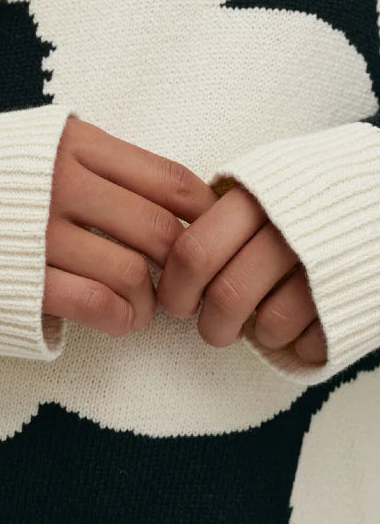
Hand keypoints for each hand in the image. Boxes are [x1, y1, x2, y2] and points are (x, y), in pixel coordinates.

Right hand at [43, 115, 219, 337]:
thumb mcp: (36, 144)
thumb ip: (96, 163)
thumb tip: (175, 202)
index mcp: (73, 142)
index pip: (170, 179)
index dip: (202, 216)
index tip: (205, 236)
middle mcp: (60, 183)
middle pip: (161, 231)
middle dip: (182, 265)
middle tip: (178, 280)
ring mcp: (38, 233)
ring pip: (133, 273)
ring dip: (151, 300)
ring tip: (143, 305)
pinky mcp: (19, 280)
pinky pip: (97, 305)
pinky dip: (122, 319)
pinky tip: (118, 319)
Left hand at [156, 181, 326, 364]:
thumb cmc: (314, 192)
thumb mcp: (267, 181)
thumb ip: (226, 209)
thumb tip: (170, 246)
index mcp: (257, 198)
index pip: (193, 251)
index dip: (176, 286)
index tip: (176, 301)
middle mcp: (289, 230)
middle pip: (226, 295)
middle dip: (211, 325)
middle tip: (213, 329)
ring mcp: (326, 266)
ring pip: (270, 324)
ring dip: (259, 334)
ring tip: (264, 323)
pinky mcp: (353, 298)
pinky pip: (311, 340)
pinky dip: (299, 342)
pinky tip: (302, 324)